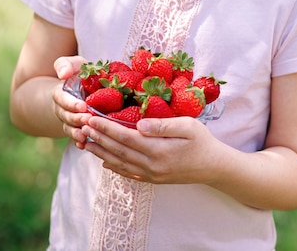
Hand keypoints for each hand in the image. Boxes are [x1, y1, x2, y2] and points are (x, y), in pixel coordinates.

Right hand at [53, 55, 90, 148]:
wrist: (83, 87)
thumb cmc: (80, 73)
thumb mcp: (74, 64)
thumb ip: (65, 65)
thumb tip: (63, 74)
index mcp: (60, 93)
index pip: (62, 99)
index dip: (71, 103)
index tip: (83, 106)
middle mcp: (62, 109)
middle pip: (66, 116)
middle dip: (77, 118)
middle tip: (89, 119)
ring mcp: (68, 120)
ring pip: (69, 128)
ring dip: (77, 133)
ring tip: (86, 135)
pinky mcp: (76, 128)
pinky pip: (75, 137)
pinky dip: (78, 142)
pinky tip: (85, 145)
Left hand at [82, 115, 226, 184]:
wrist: (214, 167)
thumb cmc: (202, 141)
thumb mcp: (188, 126)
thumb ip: (162, 125)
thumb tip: (139, 124)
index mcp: (159, 149)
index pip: (125, 137)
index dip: (107, 127)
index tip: (92, 117)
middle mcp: (151, 165)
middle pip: (118, 150)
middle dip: (99, 137)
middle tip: (82, 126)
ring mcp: (151, 174)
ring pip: (120, 163)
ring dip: (101, 153)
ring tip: (85, 143)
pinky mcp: (153, 179)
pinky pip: (128, 173)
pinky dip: (114, 167)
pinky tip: (104, 161)